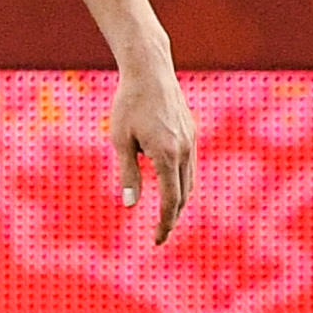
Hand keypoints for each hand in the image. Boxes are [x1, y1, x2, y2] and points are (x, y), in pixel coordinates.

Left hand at [106, 59, 195, 243]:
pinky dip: (183, 183)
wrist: (150, 72)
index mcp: (166, 155)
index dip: (164, 223)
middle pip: (183, 195)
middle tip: (159, 236)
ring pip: (190, 182)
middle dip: (173, 218)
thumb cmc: (128, 104)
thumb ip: (128, 173)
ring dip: (180, 202)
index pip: (170, 200)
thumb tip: (132, 204)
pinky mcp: (192, 133)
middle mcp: (184, 150)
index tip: (157, 241)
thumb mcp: (120, 140)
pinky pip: (190, 166)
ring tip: (167, 217)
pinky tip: (173, 188)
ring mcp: (191, 141)